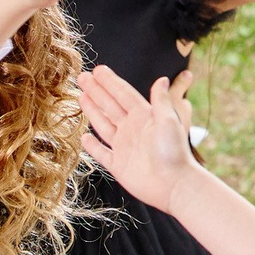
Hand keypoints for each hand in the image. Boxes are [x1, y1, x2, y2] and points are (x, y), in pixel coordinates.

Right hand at [79, 65, 198, 211]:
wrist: (173, 184)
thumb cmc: (174, 152)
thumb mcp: (169, 120)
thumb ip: (161, 101)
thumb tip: (162, 79)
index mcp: (143, 116)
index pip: (123, 94)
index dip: (110, 82)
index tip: (98, 70)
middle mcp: (132, 129)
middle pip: (110, 106)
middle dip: (96, 91)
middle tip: (82, 77)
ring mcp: (124, 147)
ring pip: (103, 125)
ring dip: (92, 111)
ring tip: (81, 97)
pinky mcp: (118, 165)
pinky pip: (102, 153)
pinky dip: (92, 146)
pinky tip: (84, 137)